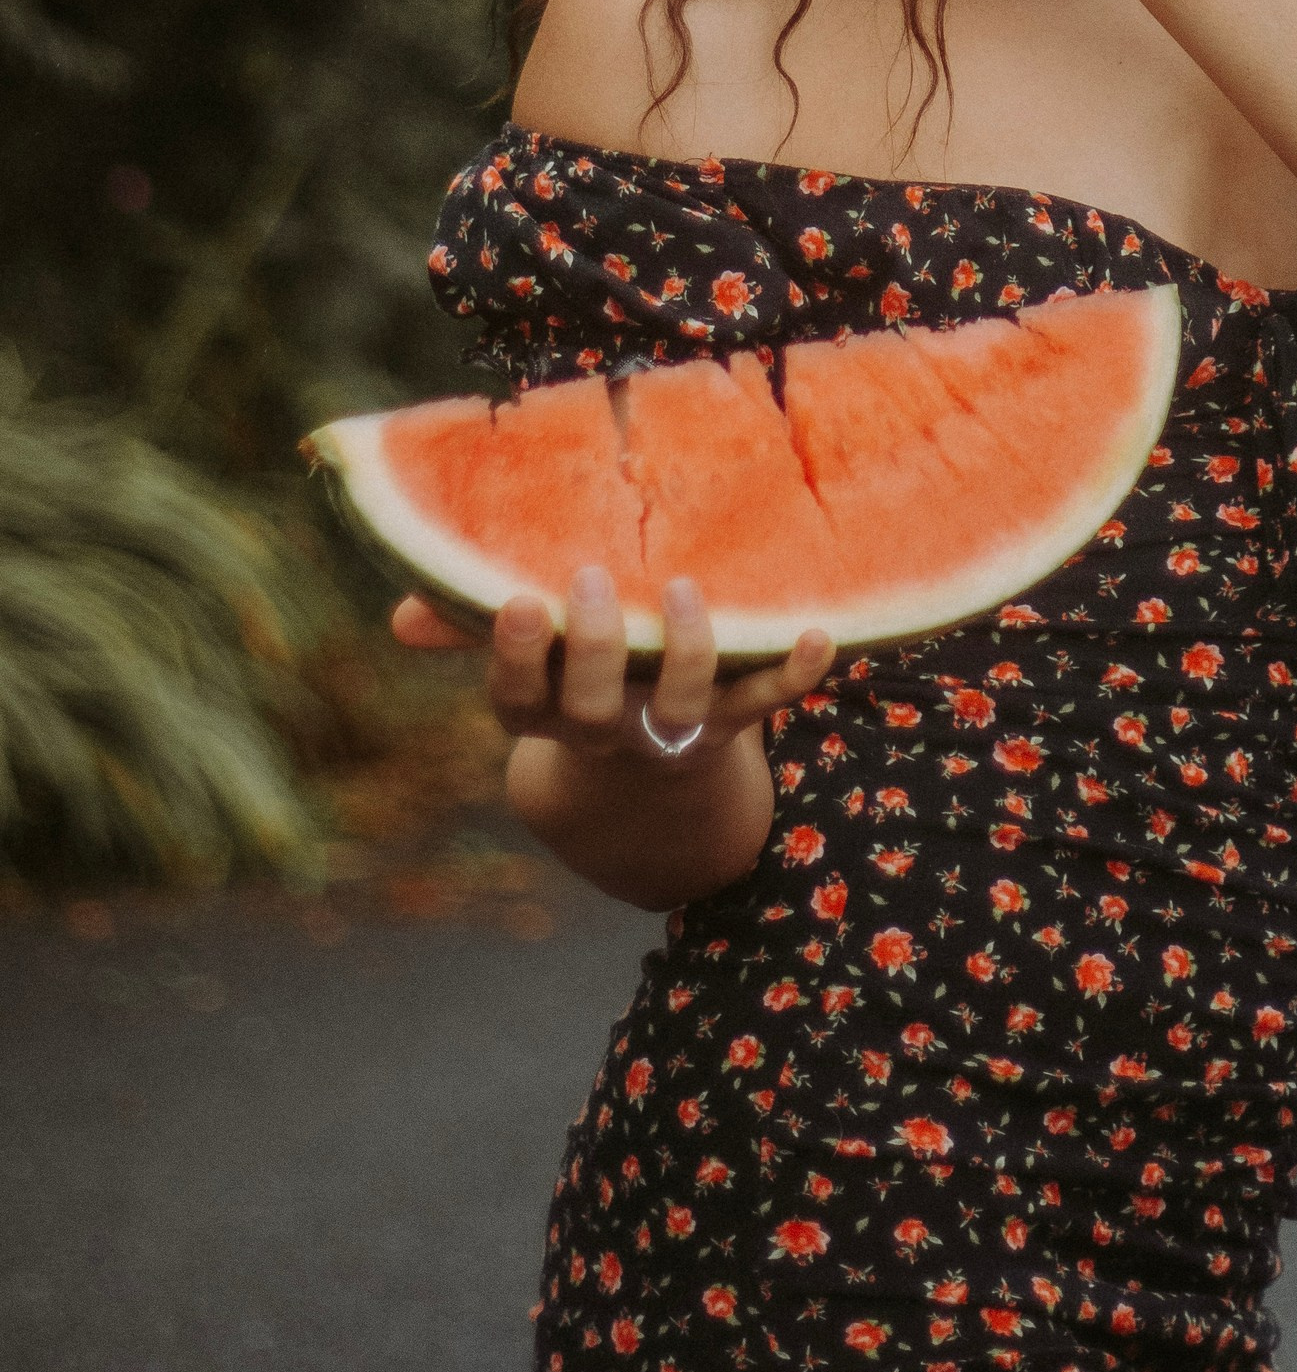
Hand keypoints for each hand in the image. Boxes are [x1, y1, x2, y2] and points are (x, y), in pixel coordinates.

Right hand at [391, 568, 833, 763]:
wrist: (642, 790)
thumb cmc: (569, 684)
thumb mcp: (522, 666)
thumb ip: (467, 630)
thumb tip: (400, 616)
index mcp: (545, 716)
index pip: (518, 700)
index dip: (518, 658)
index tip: (522, 601)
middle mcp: (607, 734)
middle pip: (595, 710)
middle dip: (595, 649)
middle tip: (594, 581)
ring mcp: (670, 734)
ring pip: (681, 708)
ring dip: (686, 652)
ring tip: (680, 589)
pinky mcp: (730, 728)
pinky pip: (764, 707)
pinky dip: (793, 675)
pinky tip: (821, 635)